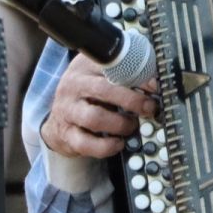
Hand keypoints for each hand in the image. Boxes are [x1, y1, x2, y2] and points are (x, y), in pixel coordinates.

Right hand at [41, 52, 157, 160]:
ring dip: (120, 124)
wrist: (58, 120)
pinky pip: (86, 143)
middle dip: (132, 100)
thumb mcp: (101, 77)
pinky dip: (106, 146)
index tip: (153, 85)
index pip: (111, 65)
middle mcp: (73, 86)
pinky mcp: (66, 134)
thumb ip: (124, 74)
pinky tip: (118, 143)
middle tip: (149, 108)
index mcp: (85, 67)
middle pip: (103, 89)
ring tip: (131, 126)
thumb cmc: (87, 96)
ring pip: (95, 117)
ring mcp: (67, 111)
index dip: (135, 75)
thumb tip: (154, 82)